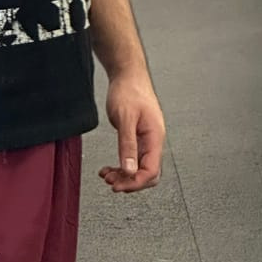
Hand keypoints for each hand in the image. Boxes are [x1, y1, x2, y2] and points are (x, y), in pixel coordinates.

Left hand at [99, 67, 164, 194]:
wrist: (127, 75)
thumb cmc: (129, 91)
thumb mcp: (125, 119)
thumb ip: (127, 145)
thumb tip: (129, 170)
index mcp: (155, 137)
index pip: (151, 171)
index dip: (135, 182)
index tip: (118, 186)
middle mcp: (153, 141)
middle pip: (148, 173)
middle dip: (130, 182)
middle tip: (111, 183)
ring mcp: (146, 140)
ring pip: (139, 167)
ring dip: (123, 175)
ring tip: (106, 175)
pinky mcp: (138, 137)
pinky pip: (132, 158)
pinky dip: (121, 166)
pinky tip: (109, 167)